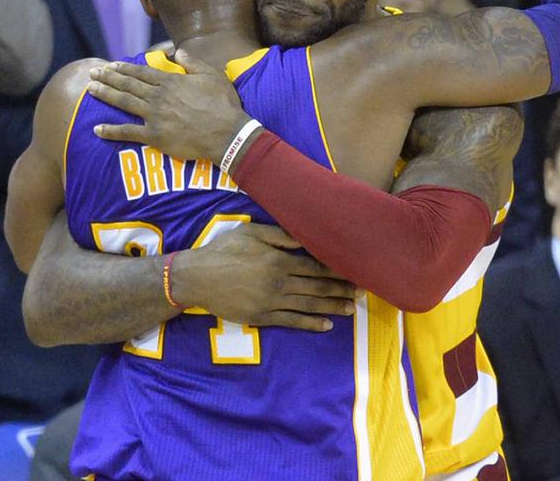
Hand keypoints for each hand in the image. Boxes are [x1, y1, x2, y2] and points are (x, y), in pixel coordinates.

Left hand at [89, 49, 251, 163]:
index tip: (111, 65)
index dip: (125, 68)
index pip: (141, 73)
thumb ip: (192, 63)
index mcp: (170, 82)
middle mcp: (158, 97)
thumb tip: (177, 52)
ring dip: (106, 95)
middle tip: (93, 73)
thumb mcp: (212, 76)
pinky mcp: (154, 136)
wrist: (227, 133)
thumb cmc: (223, 104)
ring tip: (90, 89)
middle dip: (108, 78)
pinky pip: (128, 132)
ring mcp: (154, 116)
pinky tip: (97, 129)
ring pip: (124, 103)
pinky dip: (111, 131)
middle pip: (128, 85)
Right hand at [174, 224, 357, 330]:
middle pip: (317, 287)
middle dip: (342, 290)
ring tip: (351, 309)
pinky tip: (326, 325)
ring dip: (332, 308)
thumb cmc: (224, 250)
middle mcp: (279, 282)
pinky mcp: (261, 318)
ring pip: (308, 306)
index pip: (316, 267)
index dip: (338, 271)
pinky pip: (291, 322)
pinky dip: (310, 324)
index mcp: (279, 260)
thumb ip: (281, 235)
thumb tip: (307, 236)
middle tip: (362, 292)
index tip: (355, 272)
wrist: (197, 278)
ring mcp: (271, 302)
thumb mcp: (251, 233)